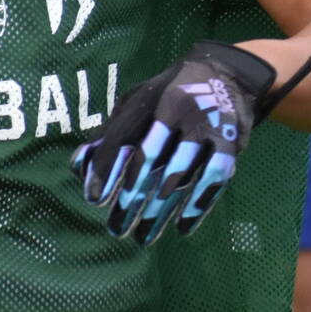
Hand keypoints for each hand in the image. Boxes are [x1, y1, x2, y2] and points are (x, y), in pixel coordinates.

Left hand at [74, 39, 310, 244]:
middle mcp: (181, 112)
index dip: (108, 170)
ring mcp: (208, 128)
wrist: (228, 74)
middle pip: (151, 162)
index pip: (125, 139)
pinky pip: (214, 180)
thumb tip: (79, 166)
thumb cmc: (171, 93)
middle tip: (117, 229)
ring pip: (180, 176)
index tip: (95, 200)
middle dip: (131, 199)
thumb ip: (111, 133)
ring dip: (160, 211)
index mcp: (153, 100)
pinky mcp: (232, 143)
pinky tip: (183, 227)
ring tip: (143, 237)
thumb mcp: (138, 100)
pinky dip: (199, 206)